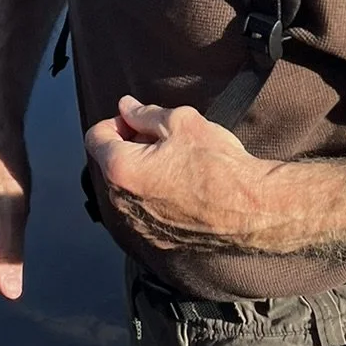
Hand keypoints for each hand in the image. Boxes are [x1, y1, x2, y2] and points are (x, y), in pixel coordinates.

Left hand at [85, 97, 301, 253]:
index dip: (114, 122)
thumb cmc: (217, 164)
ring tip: (177, 161)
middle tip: (162, 137)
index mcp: (121, 169)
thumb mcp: (181, 122)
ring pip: (127, 188)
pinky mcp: (157, 238)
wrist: (251, 208)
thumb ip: (146, 113)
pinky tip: (183, 185)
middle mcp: (122, 201)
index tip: (136, 120)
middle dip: (129, 145)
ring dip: (142, 170)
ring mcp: (138, 224)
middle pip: (110, 163)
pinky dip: (155, 194)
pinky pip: (144, 209)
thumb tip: (126, 107)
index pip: (95, 137)